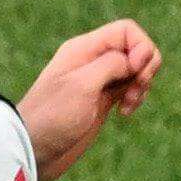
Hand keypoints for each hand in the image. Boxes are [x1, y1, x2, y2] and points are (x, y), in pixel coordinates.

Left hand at [19, 18, 160, 174]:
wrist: (34, 149)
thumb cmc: (53, 116)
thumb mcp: (83, 85)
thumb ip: (112, 64)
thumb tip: (137, 57)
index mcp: (85, 49)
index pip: (126, 30)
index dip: (141, 47)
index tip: (136, 71)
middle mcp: (93, 60)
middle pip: (135, 48)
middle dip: (146, 68)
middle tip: (135, 89)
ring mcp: (98, 81)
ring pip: (135, 70)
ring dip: (141, 85)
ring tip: (127, 105)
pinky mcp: (102, 100)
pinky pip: (129, 88)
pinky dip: (135, 97)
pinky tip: (124, 113)